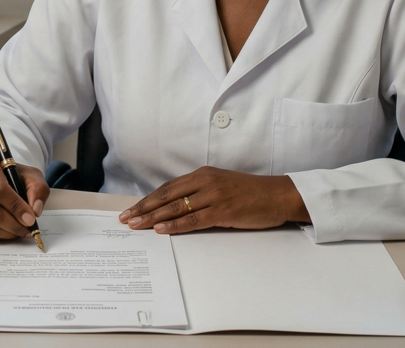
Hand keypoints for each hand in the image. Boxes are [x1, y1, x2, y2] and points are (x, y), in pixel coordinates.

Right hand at [0, 159, 49, 240]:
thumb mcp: (31, 176)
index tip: (30, 218)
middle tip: (28, 229)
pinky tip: (10, 232)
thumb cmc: (15, 178)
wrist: (1, 180)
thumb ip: (38, 189)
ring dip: (7, 233)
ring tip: (21, 232)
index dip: (15, 207)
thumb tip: (35, 210)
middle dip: (13, 224)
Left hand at [119, 167, 310, 234]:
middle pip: (166, 197)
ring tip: (136, 225)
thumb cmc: (251, 192)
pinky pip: (194, 220)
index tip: (132, 208)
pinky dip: (175, 226)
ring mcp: (214, 196)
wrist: (279, 195)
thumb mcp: (222, 184)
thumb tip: (177, 205)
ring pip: (176, 208)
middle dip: (143, 208)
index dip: (148, 199)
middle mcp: (205, 182)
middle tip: (125, 218)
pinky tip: (161, 230)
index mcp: (203, 174)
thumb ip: (200, 191)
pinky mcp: (223, 211)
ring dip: (153, 218)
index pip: (168, 188)